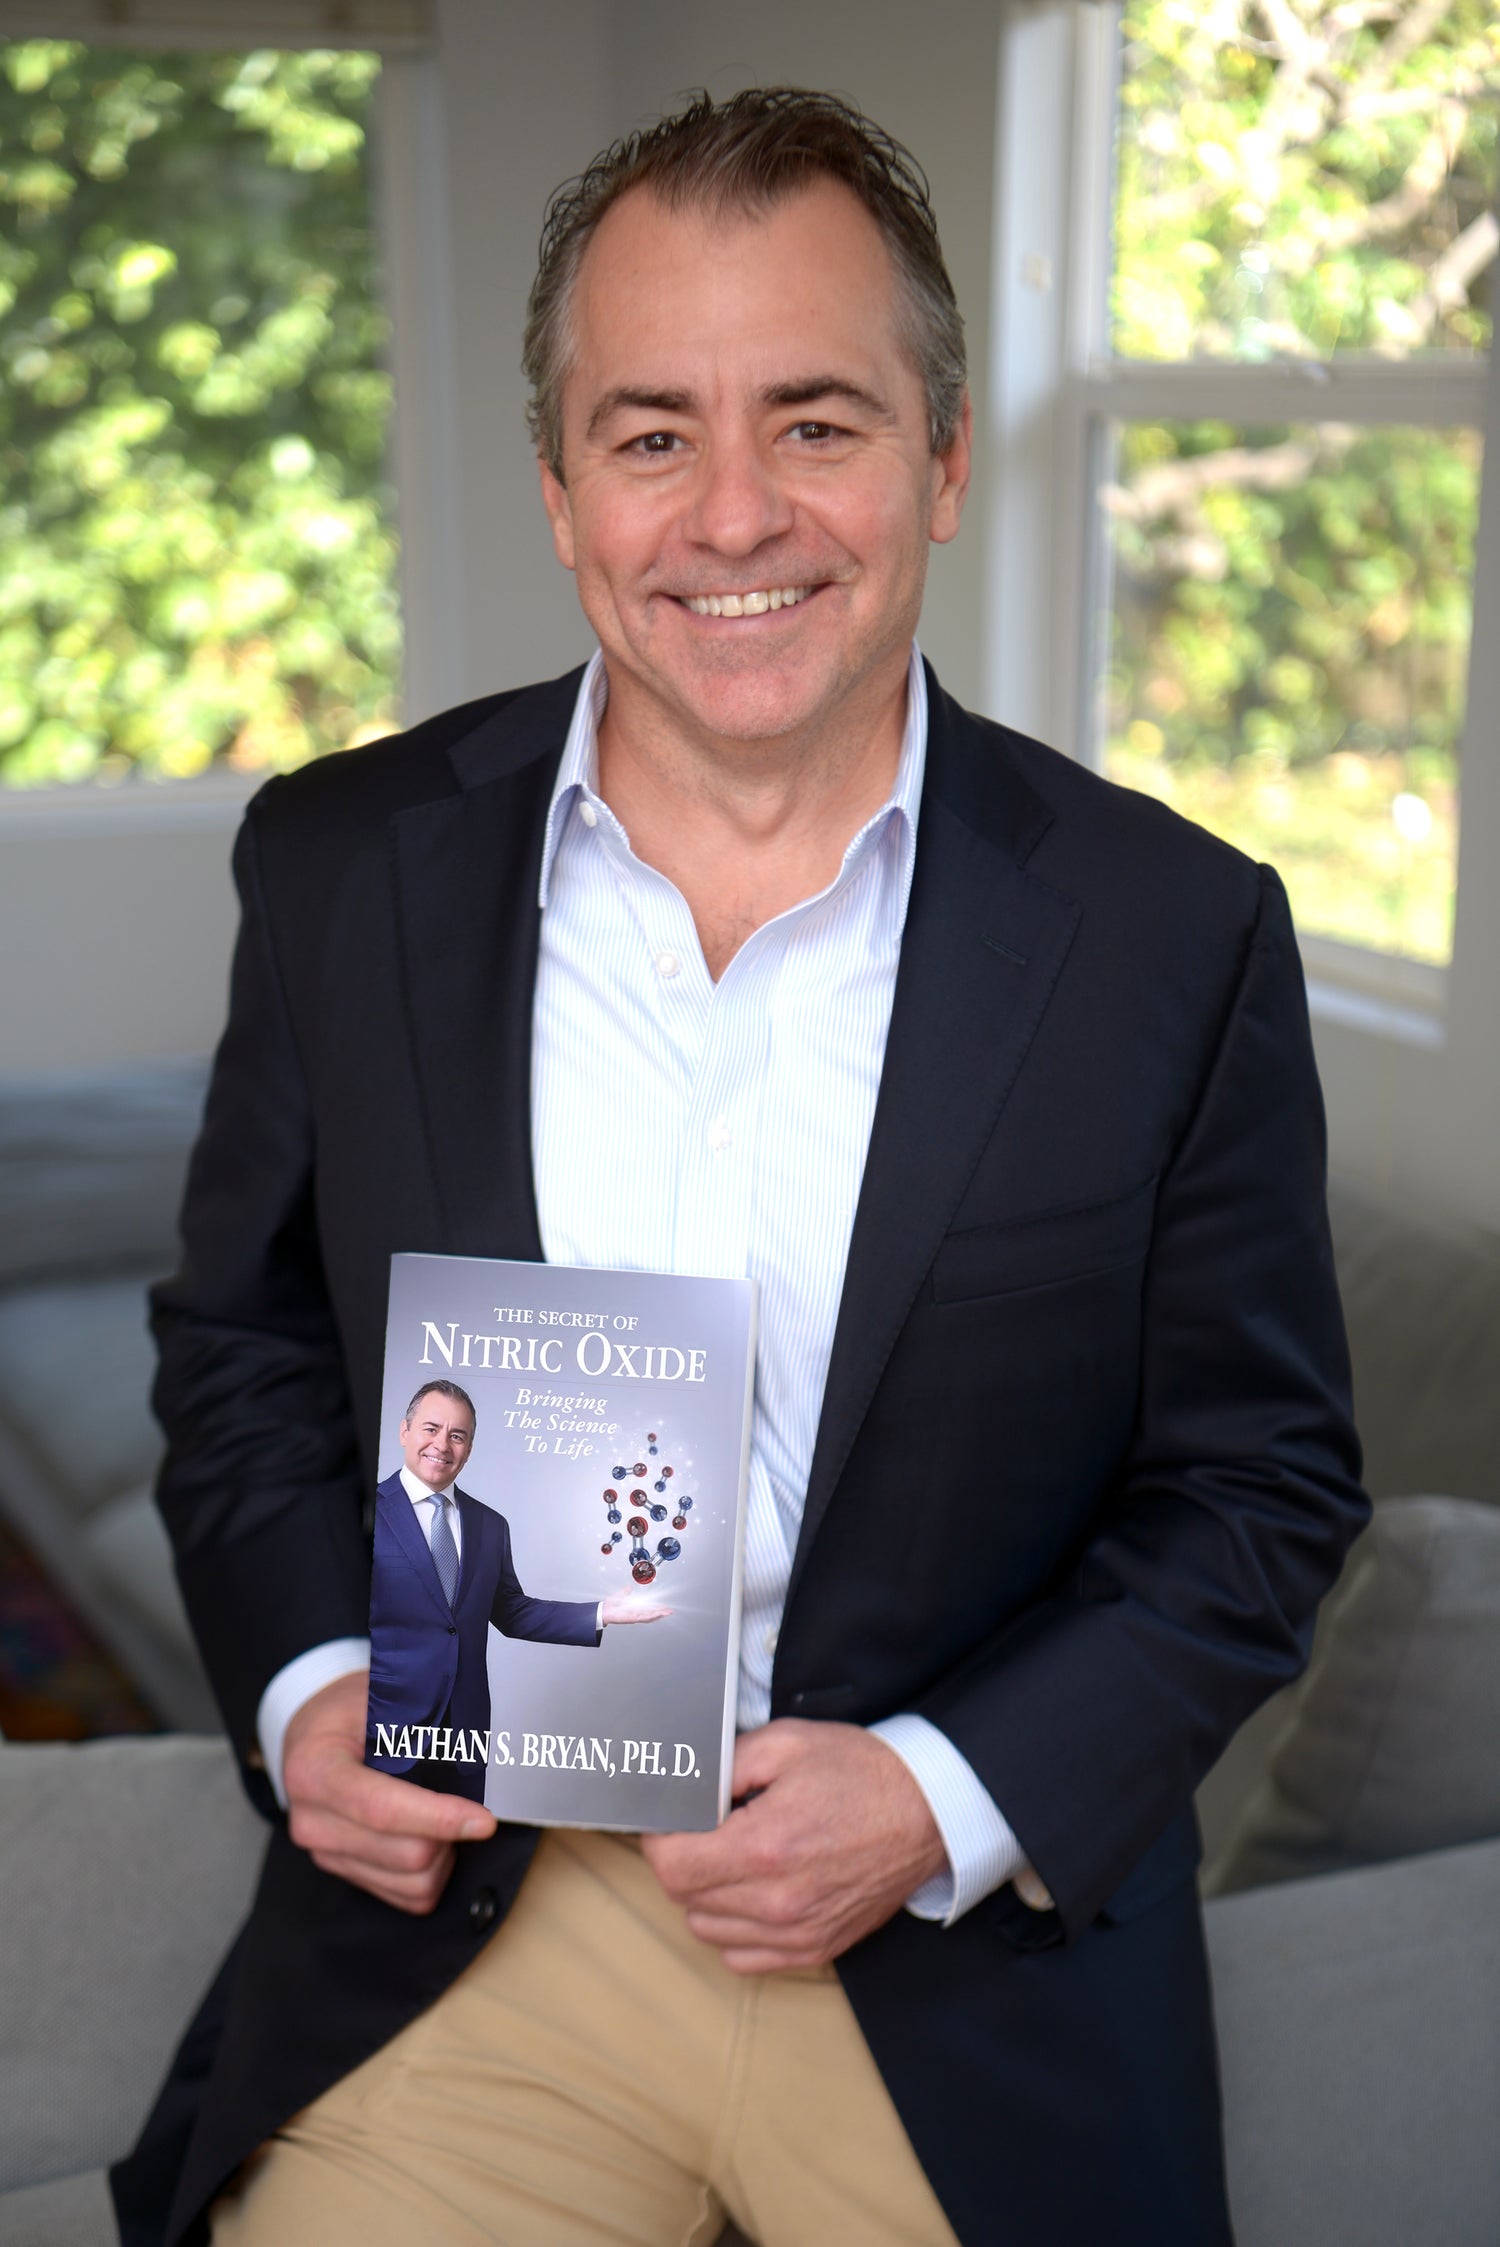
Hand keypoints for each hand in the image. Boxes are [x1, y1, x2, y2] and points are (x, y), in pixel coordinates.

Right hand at [281, 1670, 496, 1913]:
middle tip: (464, 1800)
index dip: (437, 1817)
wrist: (312, 1733)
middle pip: (406, 1853)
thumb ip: (413, 1720)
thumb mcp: (376, 1695)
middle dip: (448, 1832)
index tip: (484, 1820)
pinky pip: (406, 1897)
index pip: (382, 1808)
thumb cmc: (349, 1710)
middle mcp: (312, 1821)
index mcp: (314, 1771)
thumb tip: (470, 1741)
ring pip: (412, 1882)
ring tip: (444, 1816)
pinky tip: (431, 1836)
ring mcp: (325, 1853)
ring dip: (444, 1855)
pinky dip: (432, 1873)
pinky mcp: (344, 1873)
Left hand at [600, 1588, 671, 1624]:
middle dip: (661, 1613)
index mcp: (635, 1608)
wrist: (603, 1610)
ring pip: (649, 1617)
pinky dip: (651, 1617)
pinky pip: (643, 1618)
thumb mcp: (621, 1595)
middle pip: (651, 1614)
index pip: (648, 1609)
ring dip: (658, 1615)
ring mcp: (634, 1617)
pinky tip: (657, 1615)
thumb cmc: (611, 1605)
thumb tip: (629, 1588)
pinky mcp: (632, 1619)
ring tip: (667, 1613)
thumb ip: (626, 1592)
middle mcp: (636, 1614)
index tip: (664, 1607)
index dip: (657, 1608)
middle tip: (670, 1611)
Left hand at [642, 1719, 946, 1972]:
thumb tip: (683, 1787)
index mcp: (766, 1847)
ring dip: (704, 1894)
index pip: (671, 1865)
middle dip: (681, 1859)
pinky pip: (742, 1957)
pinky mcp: (815, 1949)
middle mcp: (777, 1901)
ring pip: (706, 1929)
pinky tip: (751, 1892)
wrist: (928, 1811)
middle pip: (684, 1898)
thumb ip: (725, 1765)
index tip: (673, 1818)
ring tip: (732, 1856)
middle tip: (705, 1828)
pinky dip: (732, 1928)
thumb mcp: (787, 1743)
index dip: (660, 1837)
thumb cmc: (861, 1773)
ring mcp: (797, 1932)